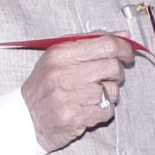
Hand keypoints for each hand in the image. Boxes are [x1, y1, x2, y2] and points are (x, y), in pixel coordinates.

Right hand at [22, 35, 138, 151]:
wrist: (26, 119)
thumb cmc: (45, 85)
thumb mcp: (60, 57)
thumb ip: (92, 43)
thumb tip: (124, 36)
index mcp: (60, 54)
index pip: (106, 44)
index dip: (124, 48)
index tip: (128, 53)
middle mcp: (63, 74)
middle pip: (113, 66)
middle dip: (117, 73)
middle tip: (109, 77)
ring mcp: (69, 97)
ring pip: (112, 90)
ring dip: (109, 94)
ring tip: (93, 95)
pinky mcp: (75, 118)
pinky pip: (107, 110)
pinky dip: (103, 110)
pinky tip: (89, 108)